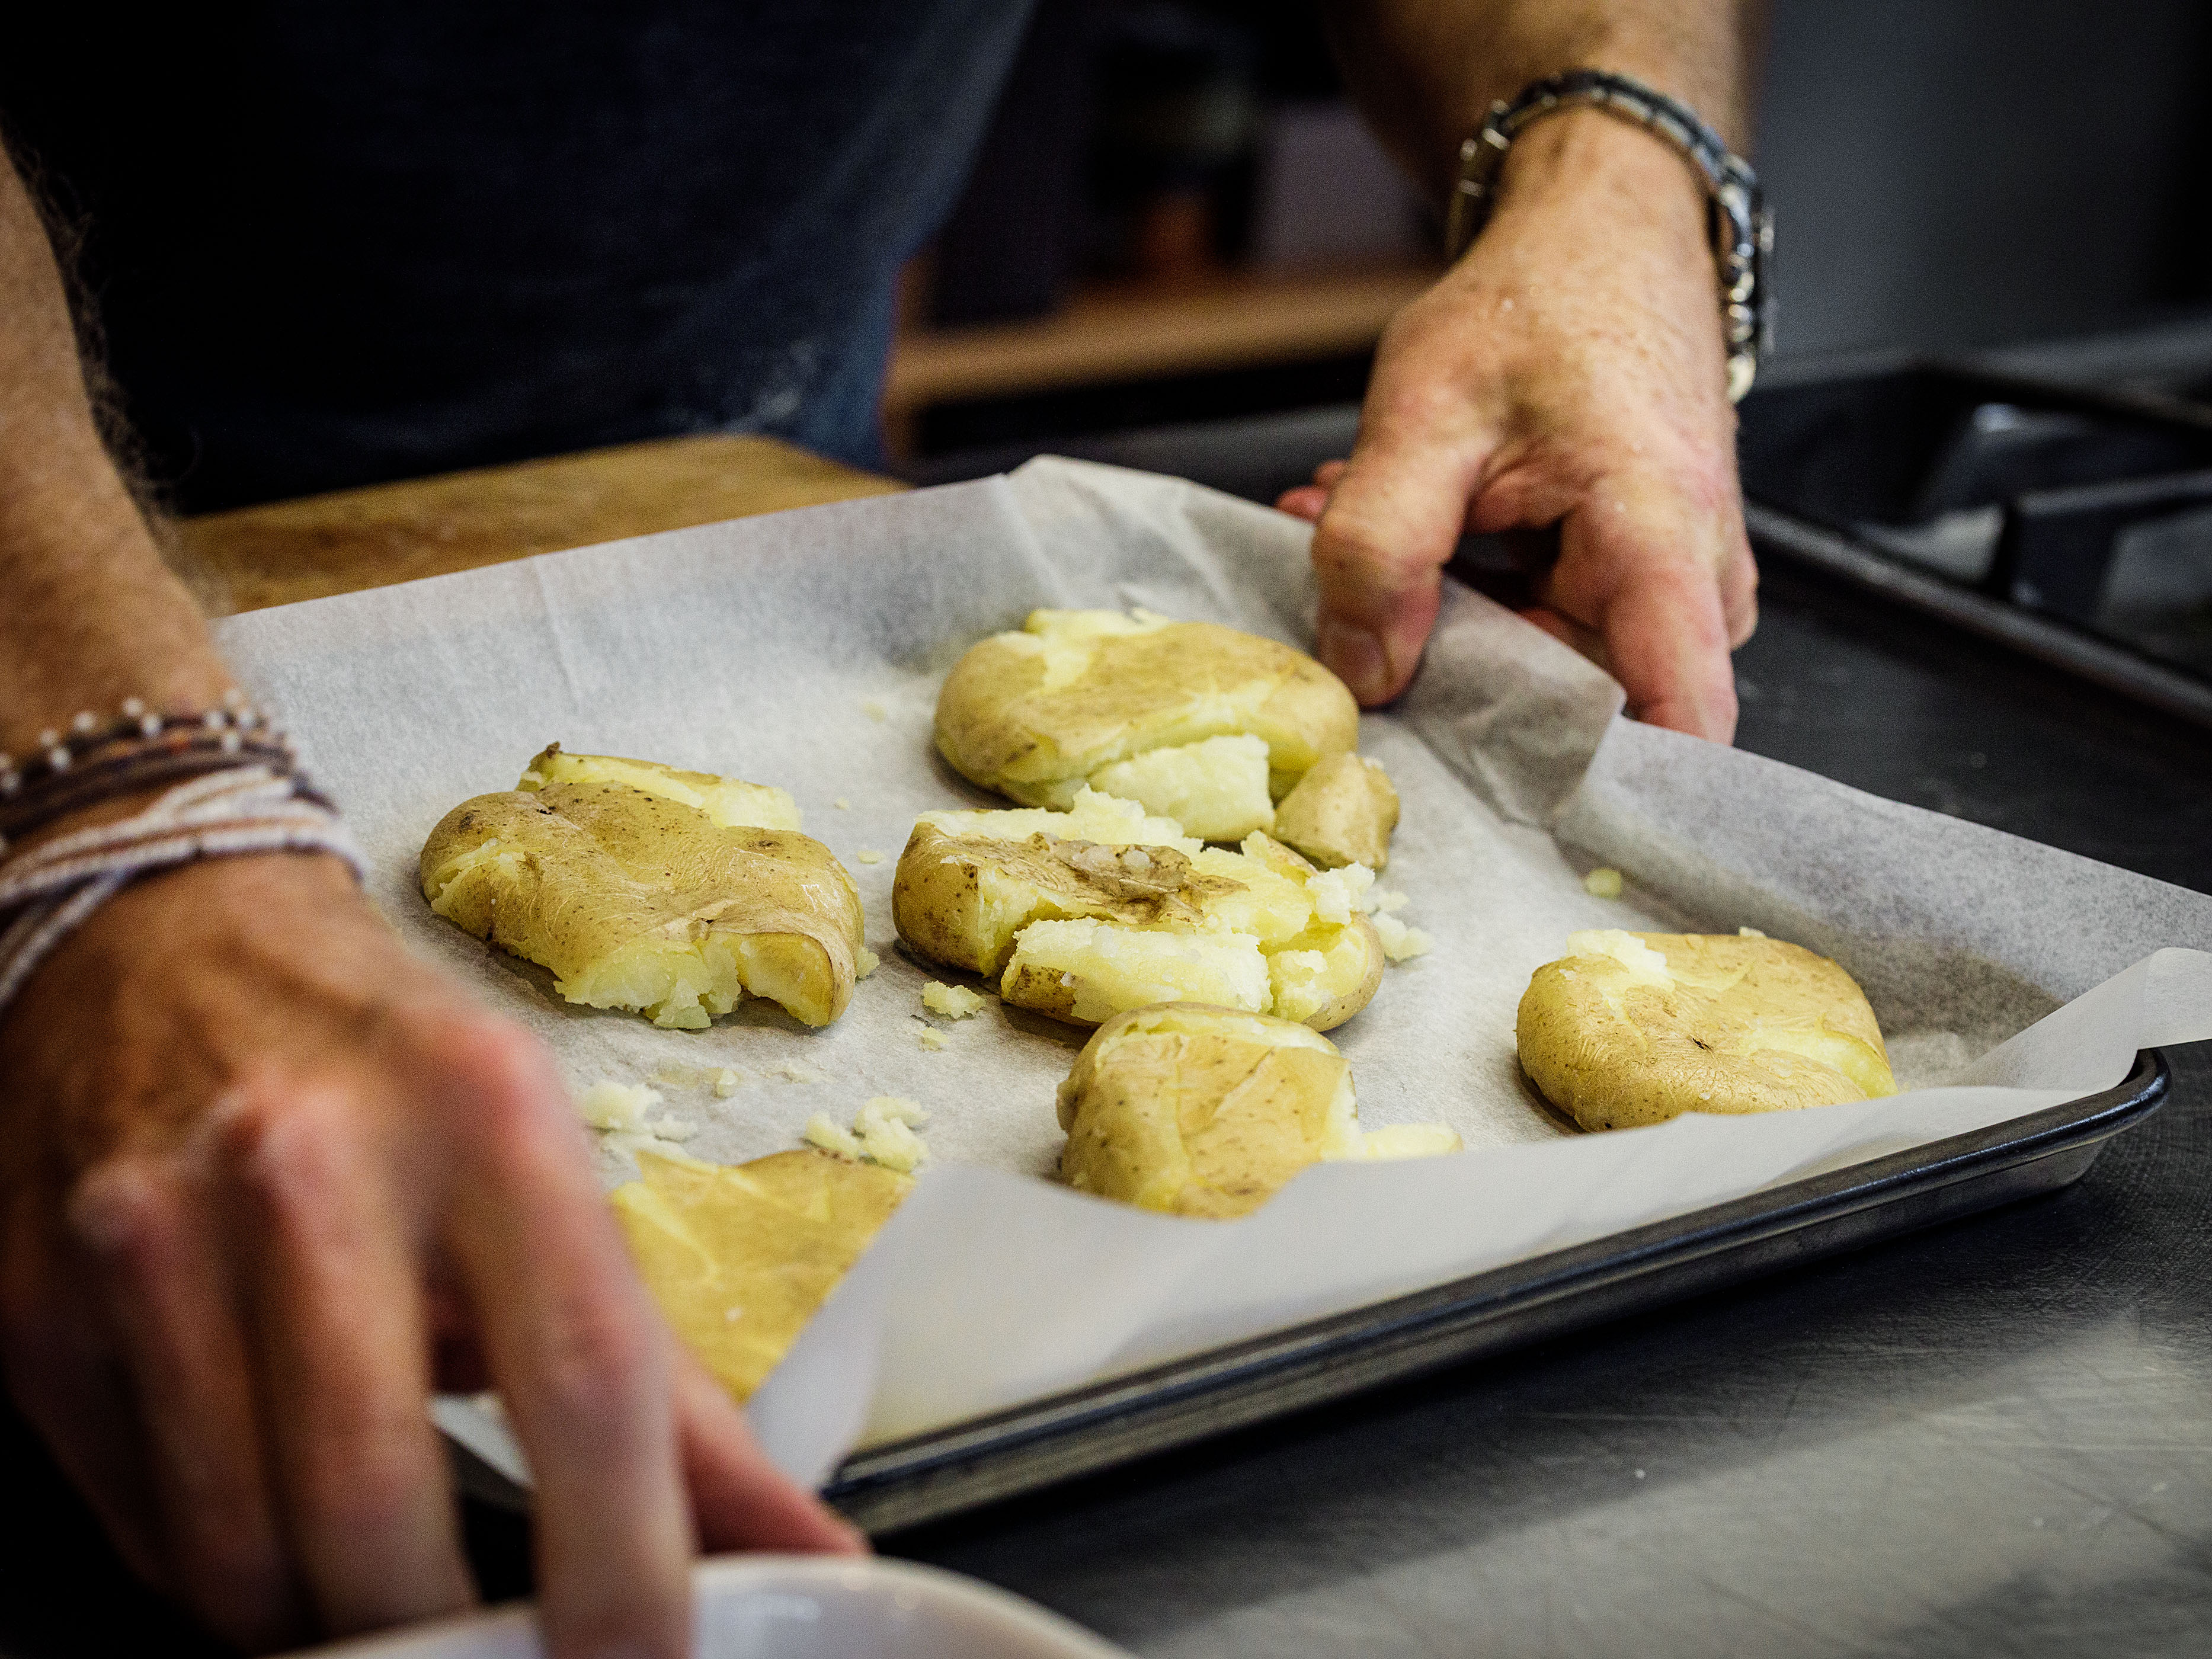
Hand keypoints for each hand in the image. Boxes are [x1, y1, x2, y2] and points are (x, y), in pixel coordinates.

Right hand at [0, 850, 859, 1655]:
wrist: (167, 937)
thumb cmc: (393, 1066)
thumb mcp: (555, 1178)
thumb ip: (679, 1387)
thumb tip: (805, 1548)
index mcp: (486, 1116)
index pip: (583, 1378)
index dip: (627, 1562)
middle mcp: (308, 1166)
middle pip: (375, 1497)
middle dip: (446, 1641)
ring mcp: (153, 1236)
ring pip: (241, 1547)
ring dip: (334, 1630)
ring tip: (397, 1614)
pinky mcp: (45, 1307)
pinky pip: (146, 1525)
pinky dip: (230, 1579)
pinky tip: (285, 1535)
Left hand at [1278, 110, 1756, 739]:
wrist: (1601, 233)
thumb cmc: (1539, 301)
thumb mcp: (1425, 410)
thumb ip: (1381, 547)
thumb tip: (1361, 679)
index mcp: (1662, 541)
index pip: (1677, 723)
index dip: (1600, 796)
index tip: (1502, 828)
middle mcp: (1693, 585)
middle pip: (1584, 712)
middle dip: (1454, 673)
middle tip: (1352, 600)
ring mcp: (1669, 591)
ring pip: (1552, 672)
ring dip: (1444, 621)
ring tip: (1363, 531)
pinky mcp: (1635, 585)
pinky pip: (1548, 632)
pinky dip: (1464, 593)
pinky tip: (1409, 528)